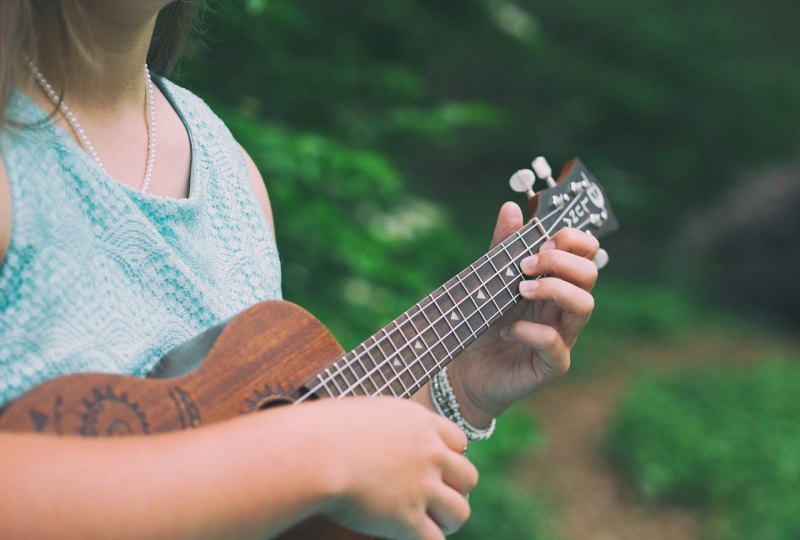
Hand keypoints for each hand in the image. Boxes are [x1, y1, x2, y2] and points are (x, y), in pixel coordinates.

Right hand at [316, 397, 477, 538]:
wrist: (313, 453)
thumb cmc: (323, 431)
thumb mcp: (366, 413)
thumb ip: (386, 426)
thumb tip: (380, 435)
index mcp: (420, 423)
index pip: (459, 442)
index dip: (449, 458)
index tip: (435, 470)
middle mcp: (430, 453)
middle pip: (468, 477)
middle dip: (455, 491)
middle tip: (436, 501)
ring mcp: (422, 487)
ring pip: (460, 512)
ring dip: (446, 520)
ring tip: (430, 524)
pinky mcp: (408, 519)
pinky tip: (410, 538)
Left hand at [447, 202, 598, 426]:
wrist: (463, 371)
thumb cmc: (480, 323)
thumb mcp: (487, 280)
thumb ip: (502, 247)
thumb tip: (511, 207)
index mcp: (554, 282)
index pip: (585, 253)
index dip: (574, 240)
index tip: (544, 240)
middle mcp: (563, 308)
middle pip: (590, 274)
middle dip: (561, 262)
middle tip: (526, 265)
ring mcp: (562, 337)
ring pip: (585, 306)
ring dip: (554, 290)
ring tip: (521, 290)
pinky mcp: (550, 365)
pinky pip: (556, 345)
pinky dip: (531, 331)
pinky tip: (507, 329)